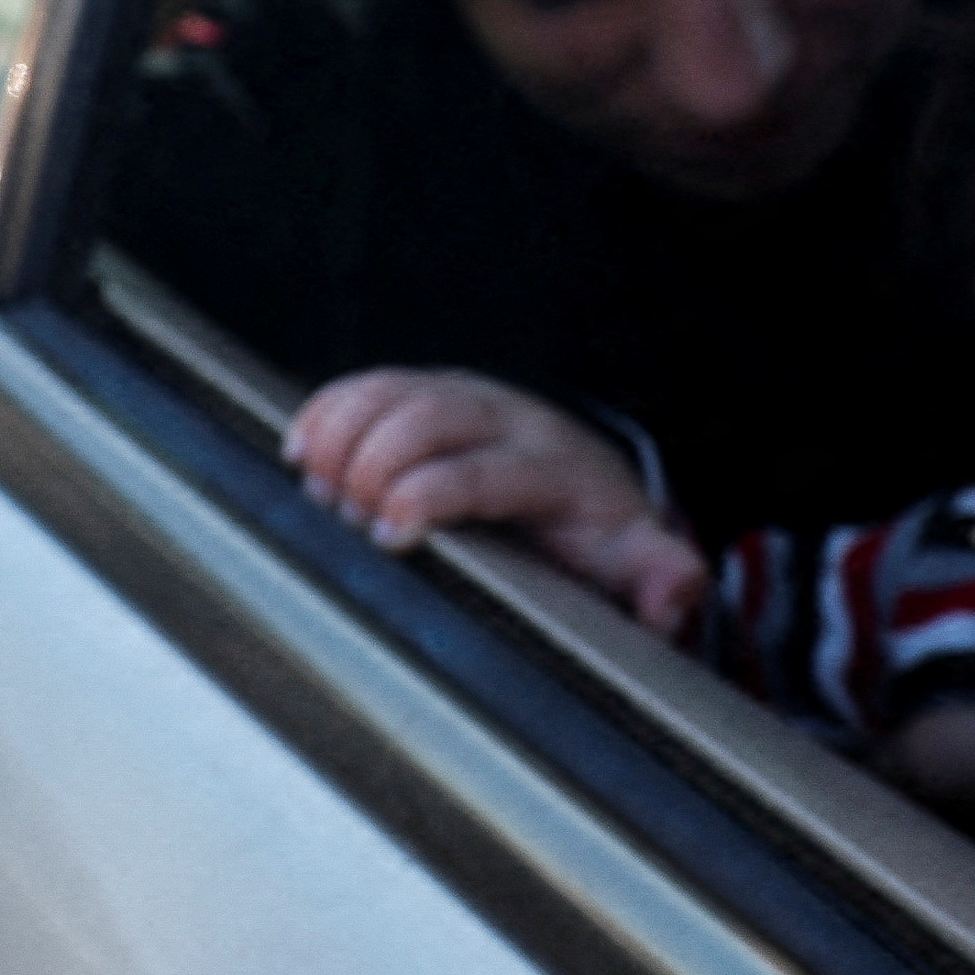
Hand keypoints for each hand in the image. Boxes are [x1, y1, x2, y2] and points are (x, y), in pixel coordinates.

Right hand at [287, 368, 705, 635]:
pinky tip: (301, 447)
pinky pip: (374, 383)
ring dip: (346, 430)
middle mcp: (508, 419)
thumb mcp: (637, 559)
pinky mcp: (428, 393)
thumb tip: (673, 591)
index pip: (489, 469)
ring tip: (313, 484)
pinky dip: (333, 408)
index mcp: (555, 466)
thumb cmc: (600, 535)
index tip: (390, 532)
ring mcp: (464, 398)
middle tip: (343, 516)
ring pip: (399, 390)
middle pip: (433, 416)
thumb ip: (659, 576)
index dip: (434, 492)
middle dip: (379, 461)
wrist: (587, 484)